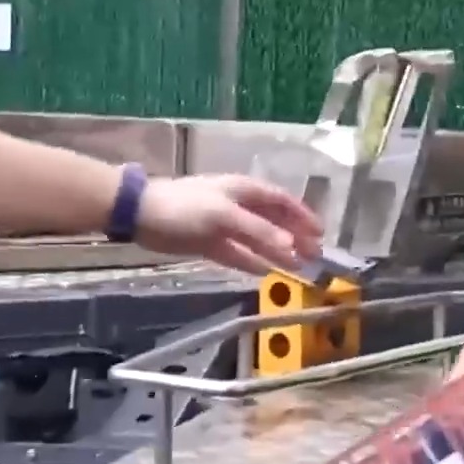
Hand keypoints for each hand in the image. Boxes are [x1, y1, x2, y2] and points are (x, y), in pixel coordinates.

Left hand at [134, 173, 323, 275]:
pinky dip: (252, 261)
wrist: (142, 214)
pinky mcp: (209, 243)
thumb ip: (260, 232)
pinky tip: (265, 272)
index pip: (283, 202)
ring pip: (258, 239)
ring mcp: (224, 225)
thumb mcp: (226, 216)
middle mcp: (238, 206)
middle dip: (294, 237)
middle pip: (274, 222)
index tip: (321, 235)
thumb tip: (293, 248)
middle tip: (313, 256)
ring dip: (277, 252)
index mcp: (245, 191)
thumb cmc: (186, 207)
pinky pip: (238, 253)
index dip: (303, 216)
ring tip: (296, 268)